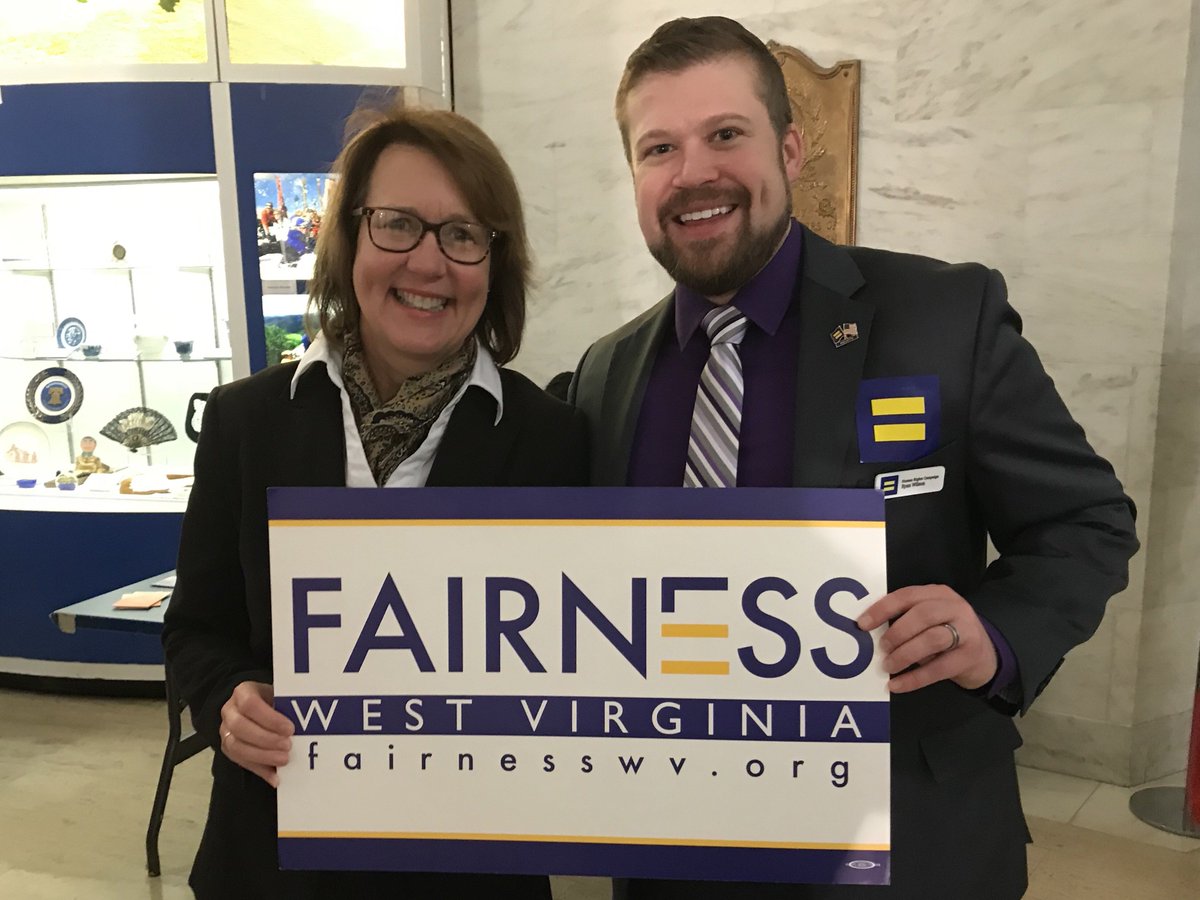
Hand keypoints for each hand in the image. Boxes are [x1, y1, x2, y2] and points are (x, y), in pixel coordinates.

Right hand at [219, 681, 293, 787]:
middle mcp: (230, 710)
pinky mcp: (228, 748)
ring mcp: (225, 730)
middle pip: (240, 726)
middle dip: (266, 739)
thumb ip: (289, 706)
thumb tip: (307, 721)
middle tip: (288, 746)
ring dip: (262, 756)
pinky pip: (240, 762)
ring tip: (284, 760)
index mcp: (243, 692)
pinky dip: (260, 770)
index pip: (250, 704)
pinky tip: (275, 776)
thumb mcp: (281, 696)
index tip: (290, 728)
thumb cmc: (274, 700)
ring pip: (236, 746)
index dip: (270, 719)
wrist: (261, 707)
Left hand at [857, 584, 996, 692]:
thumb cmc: (947, 635)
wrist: (986, 656)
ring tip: (888, 666)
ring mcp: (967, 631)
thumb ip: (906, 619)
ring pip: (932, 639)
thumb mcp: (930, 620)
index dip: (882, 609)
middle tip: (881, 648)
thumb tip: (871, 632)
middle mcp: (955, 607)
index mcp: (938, 594)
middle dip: (897, 632)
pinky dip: (915, 678)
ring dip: (905, 654)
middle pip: (922, 615)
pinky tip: (897, 685)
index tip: (862, 624)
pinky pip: (939, 668)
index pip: (907, 596)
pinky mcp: (971, 656)